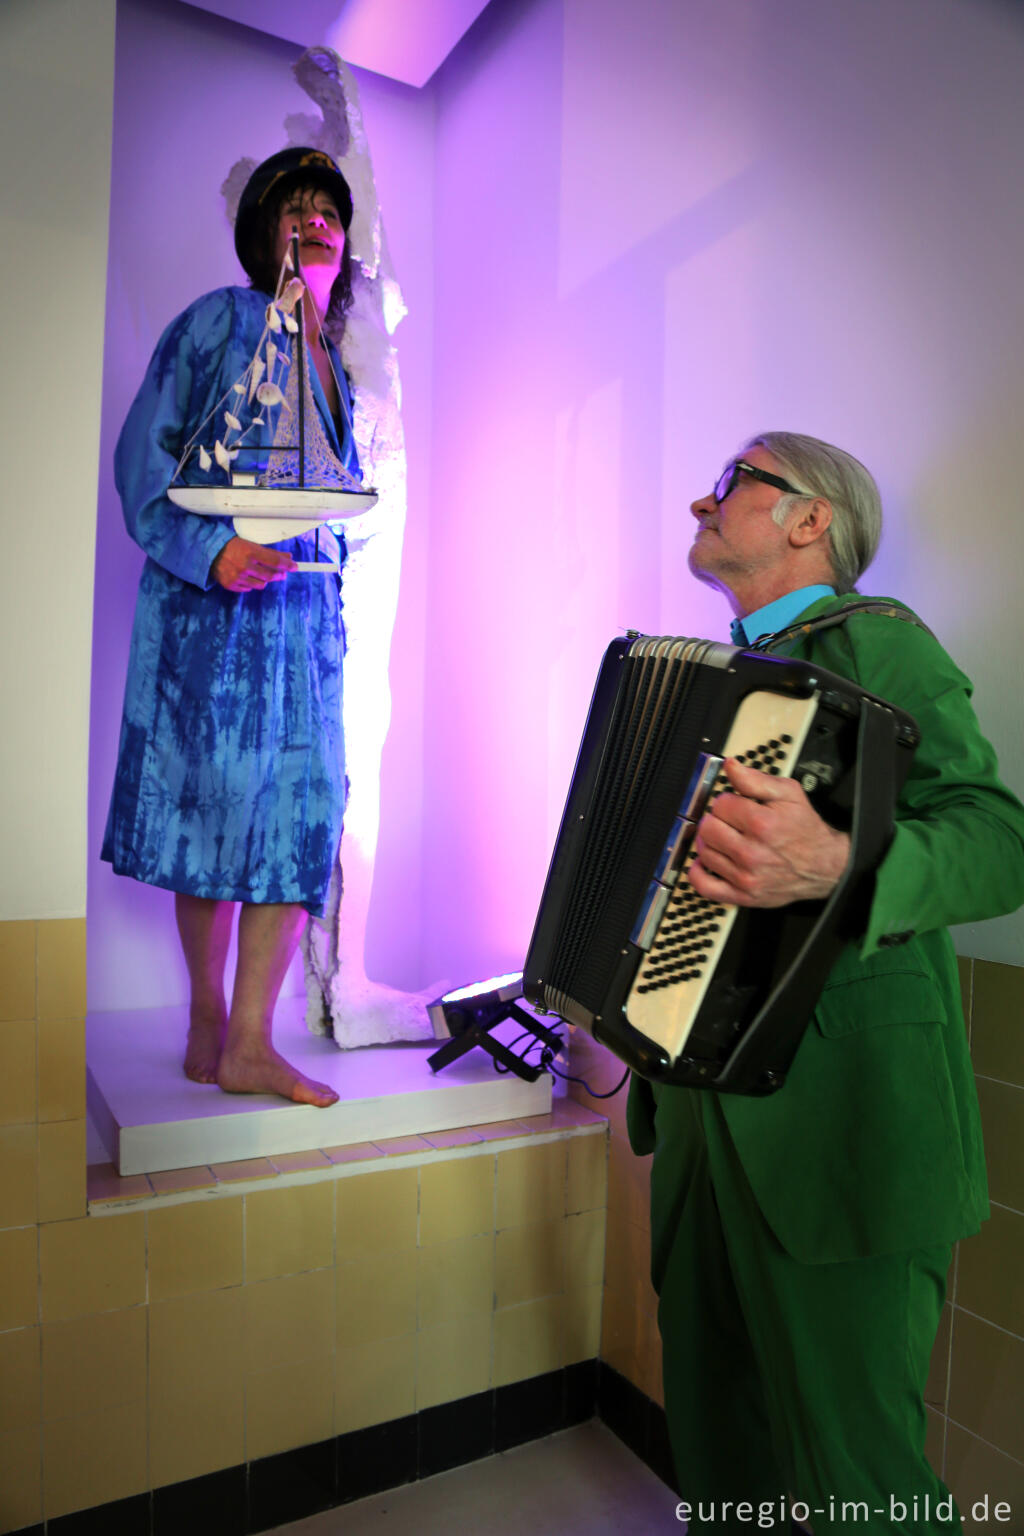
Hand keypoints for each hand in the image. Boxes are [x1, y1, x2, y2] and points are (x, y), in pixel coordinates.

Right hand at [211, 537, 294, 591]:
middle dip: (278, 574)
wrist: (210, 552)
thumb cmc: (233, 547)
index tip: (295, 567)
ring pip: (261, 585)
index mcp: (251, 553)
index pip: (275, 561)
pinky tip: (248, 577)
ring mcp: (238, 577)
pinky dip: (251, 584)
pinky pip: (249, 589)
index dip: (287, 565)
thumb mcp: (252, 545)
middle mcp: (245, 566)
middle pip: (270, 575)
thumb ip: (271, 553)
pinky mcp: (231, 585)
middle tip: (281, 573)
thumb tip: (288, 557)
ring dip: (264, 580)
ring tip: (260, 573)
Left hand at [688, 757, 849, 906]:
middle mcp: (752, 853)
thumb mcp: (789, 794)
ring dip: (710, 843)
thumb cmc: (805, 830)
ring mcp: (746, 877)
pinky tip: (704, 862)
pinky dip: (697, 873)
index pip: (720, 805)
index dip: (726, 801)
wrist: (824, 866)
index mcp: (762, 824)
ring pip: (704, 853)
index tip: (735, 805)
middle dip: (716, 820)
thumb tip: (731, 766)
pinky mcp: (743, 895)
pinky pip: (705, 886)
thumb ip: (756, 779)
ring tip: (724, 838)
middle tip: (728, 821)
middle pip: (707, 828)